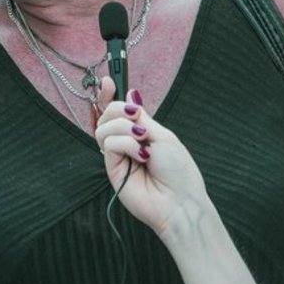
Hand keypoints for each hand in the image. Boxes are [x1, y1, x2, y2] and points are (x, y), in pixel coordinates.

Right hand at [94, 81, 210, 240]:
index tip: (108, 82)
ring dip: (124, 128)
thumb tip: (131, 92)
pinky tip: (141, 155)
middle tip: (136, 117)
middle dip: (119, 109)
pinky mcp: (111, 168)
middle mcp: (127, 141)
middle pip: (107, 114)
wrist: (179, 201)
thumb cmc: (178, 170)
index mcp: (141, 131)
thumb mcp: (163, 135)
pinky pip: (108, 143)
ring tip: (142, 141)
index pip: (118, 110)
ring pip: (104, 127)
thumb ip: (142, 116)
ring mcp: (118, 155)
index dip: (109, 95)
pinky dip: (126, 144)